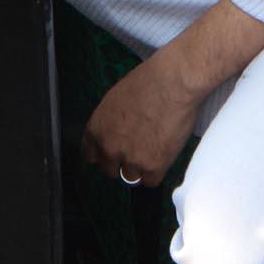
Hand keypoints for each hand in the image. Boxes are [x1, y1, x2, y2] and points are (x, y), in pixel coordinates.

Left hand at [82, 51, 203, 187]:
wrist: (173, 83)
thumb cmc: (148, 82)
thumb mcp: (116, 100)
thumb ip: (110, 122)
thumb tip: (116, 133)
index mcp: (96, 129)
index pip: (90, 155)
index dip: (103, 154)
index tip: (113, 154)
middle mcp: (109, 148)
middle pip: (110, 170)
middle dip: (122, 162)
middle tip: (139, 149)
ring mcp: (130, 159)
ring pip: (131, 177)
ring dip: (141, 168)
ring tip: (154, 149)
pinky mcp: (152, 167)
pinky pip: (151, 181)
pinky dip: (158, 170)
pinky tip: (164, 154)